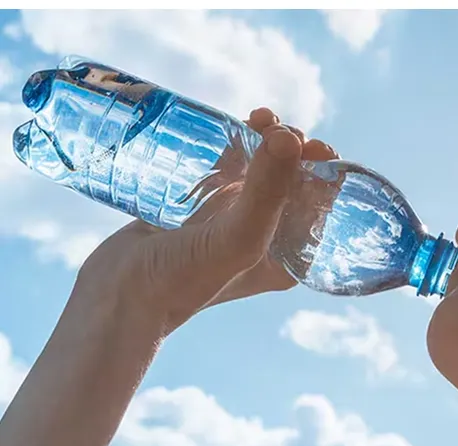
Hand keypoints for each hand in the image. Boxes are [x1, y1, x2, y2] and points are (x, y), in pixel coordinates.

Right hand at [73, 107, 339, 337]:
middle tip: (277, 128)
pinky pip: (225, 167)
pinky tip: (233, 124)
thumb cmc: (183, 280)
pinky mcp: (198, 205)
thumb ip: (267, 192)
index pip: (320, 206)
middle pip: (291, 182)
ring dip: (265, 140)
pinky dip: (232, 143)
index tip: (312, 145)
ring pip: (258, 169)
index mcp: (287, 256)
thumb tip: (291, 137)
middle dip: (292, 149)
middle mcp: (264, 238)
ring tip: (259, 117)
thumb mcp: (238, 238)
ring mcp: (229, 220)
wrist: (117, 297)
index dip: (322, 171)